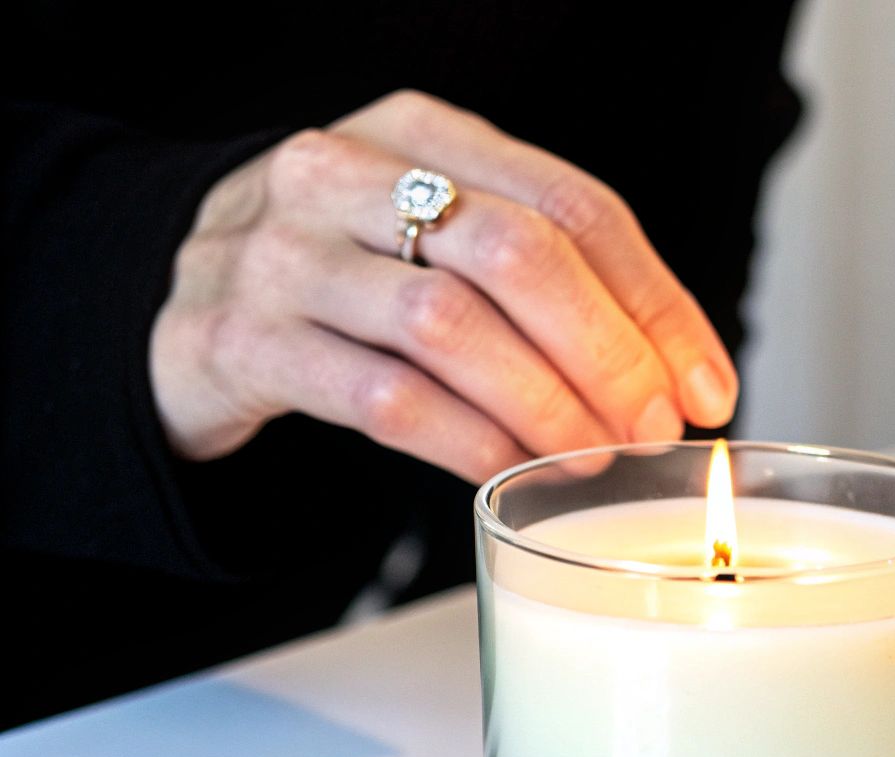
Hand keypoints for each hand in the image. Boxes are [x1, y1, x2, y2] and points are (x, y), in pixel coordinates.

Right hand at [149, 90, 738, 482]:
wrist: (172, 302)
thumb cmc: (344, 274)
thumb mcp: (438, 240)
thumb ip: (552, 282)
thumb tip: (686, 377)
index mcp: (421, 132)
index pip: (572, 204)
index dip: (655, 303)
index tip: (704, 386)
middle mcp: (346, 174)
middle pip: (518, 254)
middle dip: (609, 353)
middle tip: (651, 426)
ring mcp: (285, 254)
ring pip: (451, 327)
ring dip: (545, 404)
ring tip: (592, 456)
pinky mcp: (242, 341)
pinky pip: (382, 398)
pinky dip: (465, 439)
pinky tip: (508, 470)